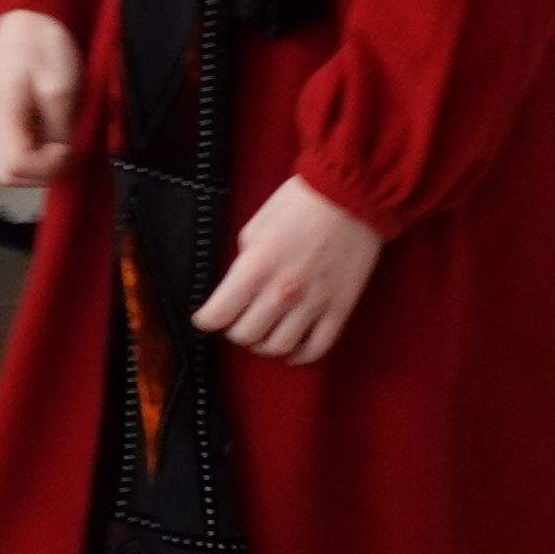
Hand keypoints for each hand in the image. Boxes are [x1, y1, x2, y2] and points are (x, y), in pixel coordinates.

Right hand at [0, 6, 83, 186]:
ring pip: (7, 167)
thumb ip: (59, 130)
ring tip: (56, 137)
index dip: (47, 167)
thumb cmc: (41, 45)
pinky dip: (31, 151)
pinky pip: (10, 150)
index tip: (66, 149)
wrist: (27, 18)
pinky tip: (46, 130)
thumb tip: (61, 158)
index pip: (14, 168)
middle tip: (64, 149)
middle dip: (41, 171)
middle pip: (6, 174)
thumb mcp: (62, 89)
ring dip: (36, 162)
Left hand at [194, 173, 382, 363]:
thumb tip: (240, 287)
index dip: (206, 320)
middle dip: (235, 330)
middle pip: (246, 335)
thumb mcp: (255, 228)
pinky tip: (292, 350)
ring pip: (279, 346)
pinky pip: (317, 348)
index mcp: (255, 268)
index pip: (218, 314)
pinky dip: (300, 355)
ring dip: (265, 345)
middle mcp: (281, 292)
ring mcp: (313, 305)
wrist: (349, 198)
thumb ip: (245, 263)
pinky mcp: (339, 310)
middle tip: (236, 321)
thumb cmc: (297, 205)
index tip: (205, 318)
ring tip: (262, 335)